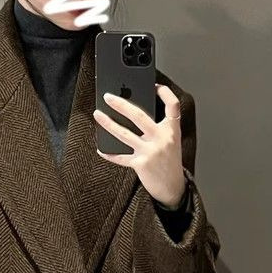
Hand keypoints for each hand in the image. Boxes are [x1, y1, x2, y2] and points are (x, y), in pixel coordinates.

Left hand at [93, 84, 186, 206]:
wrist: (173, 187)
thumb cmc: (170, 161)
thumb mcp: (171, 141)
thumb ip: (159, 127)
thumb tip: (134, 113)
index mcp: (172, 130)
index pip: (173, 105)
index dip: (165, 92)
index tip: (155, 85)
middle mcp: (162, 139)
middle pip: (139, 116)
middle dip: (121, 104)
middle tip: (108, 97)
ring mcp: (150, 151)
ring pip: (124, 134)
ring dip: (108, 123)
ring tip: (98, 115)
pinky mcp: (140, 164)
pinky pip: (120, 156)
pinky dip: (109, 153)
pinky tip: (101, 148)